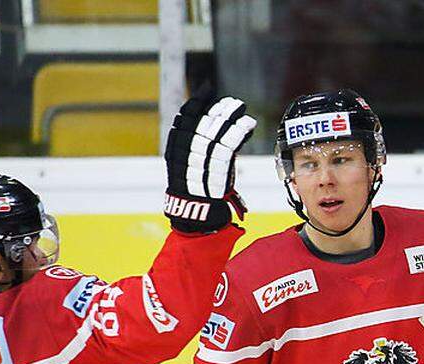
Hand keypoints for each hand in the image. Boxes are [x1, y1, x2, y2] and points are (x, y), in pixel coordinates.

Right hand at [164, 93, 256, 232]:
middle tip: (233, 102)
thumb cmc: (196, 191)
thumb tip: (212, 127)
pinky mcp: (215, 166)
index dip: (197, 100)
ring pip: (216, 129)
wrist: (196, 214)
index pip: (185, 116)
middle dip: (219, 108)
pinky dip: (239, 131)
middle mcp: (184, 149)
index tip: (207, 89)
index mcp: (175, 146)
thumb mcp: (191, 165)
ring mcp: (199, 157)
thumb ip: (198, 147)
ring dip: (231, 115)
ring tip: (241, 108)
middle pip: (203, 120)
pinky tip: (248, 124)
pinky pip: (229, 143)